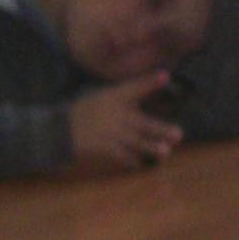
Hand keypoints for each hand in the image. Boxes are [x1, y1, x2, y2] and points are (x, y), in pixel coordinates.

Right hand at [66, 76, 182, 171]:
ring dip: (151, 147)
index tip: (166, 76)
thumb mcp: (103, 97)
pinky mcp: (103, 149)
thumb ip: (125, 98)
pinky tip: (145, 163)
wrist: (59, 130)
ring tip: (166, 151)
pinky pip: (123, 156)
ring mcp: (109, 134)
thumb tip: (149, 96)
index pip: (133, 87)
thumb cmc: (86, 111)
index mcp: (113, 97)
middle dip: (160, 130)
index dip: (149, 82)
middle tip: (179, 134)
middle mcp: (114, 115)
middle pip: (141, 123)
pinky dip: (134, 160)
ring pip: (135, 142)